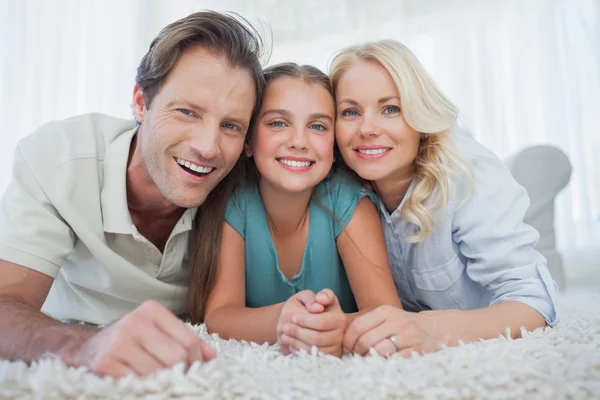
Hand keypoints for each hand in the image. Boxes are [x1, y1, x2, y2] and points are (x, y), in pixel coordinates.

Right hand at [64, 300, 215, 377]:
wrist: (85, 349)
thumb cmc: (129, 340)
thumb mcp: (157, 332)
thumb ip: (185, 340)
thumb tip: (211, 355)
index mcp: (151, 310)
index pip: (188, 341)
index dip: (196, 361)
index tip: (193, 371)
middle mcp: (134, 322)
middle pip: (177, 357)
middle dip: (182, 373)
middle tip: (179, 380)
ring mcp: (119, 342)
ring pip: (159, 372)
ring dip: (163, 382)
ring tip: (160, 381)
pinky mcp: (105, 363)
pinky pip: (138, 382)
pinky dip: (145, 387)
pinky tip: (142, 383)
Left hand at [279, 289, 346, 356]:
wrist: (304, 321)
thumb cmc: (307, 307)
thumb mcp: (309, 296)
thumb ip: (316, 296)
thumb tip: (319, 303)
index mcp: (338, 317)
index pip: (322, 322)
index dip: (306, 321)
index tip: (293, 317)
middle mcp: (340, 334)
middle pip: (317, 338)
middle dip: (298, 332)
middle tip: (285, 327)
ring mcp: (335, 348)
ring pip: (314, 349)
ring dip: (296, 343)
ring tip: (284, 336)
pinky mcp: (327, 358)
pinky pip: (312, 358)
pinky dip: (300, 351)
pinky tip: (291, 344)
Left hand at [343, 305, 447, 356]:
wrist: (433, 329)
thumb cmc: (402, 325)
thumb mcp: (386, 317)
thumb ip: (367, 324)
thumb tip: (345, 341)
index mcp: (385, 311)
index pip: (358, 326)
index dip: (348, 340)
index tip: (348, 347)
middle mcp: (396, 321)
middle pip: (366, 340)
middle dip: (357, 351)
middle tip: (358, 355)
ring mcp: (408, 335)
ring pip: (379, 350)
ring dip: (370, 358)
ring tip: (369, 358)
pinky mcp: (416, 349)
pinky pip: (395, 359)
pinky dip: (385, 363)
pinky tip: (383, 361)